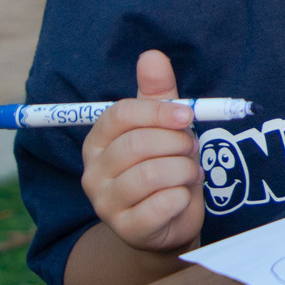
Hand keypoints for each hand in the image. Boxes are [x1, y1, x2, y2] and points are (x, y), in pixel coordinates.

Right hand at [80, 50, 203, 254]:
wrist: (168, 221)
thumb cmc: (164, 164)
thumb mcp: (164, 126)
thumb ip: (158, 93)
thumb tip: (152, 55)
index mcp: (99, 141)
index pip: (120, 115)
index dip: (158, 112)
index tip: (188, 116)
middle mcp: (93, 172)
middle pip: (136, 145)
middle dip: (176, 143)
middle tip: (191, 149)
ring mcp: (105, 203)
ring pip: (151, 175)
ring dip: (182, 170)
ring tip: (188, 172)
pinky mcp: (126, 229)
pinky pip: (161, 205)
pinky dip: (181, 197)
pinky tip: (182, 196)